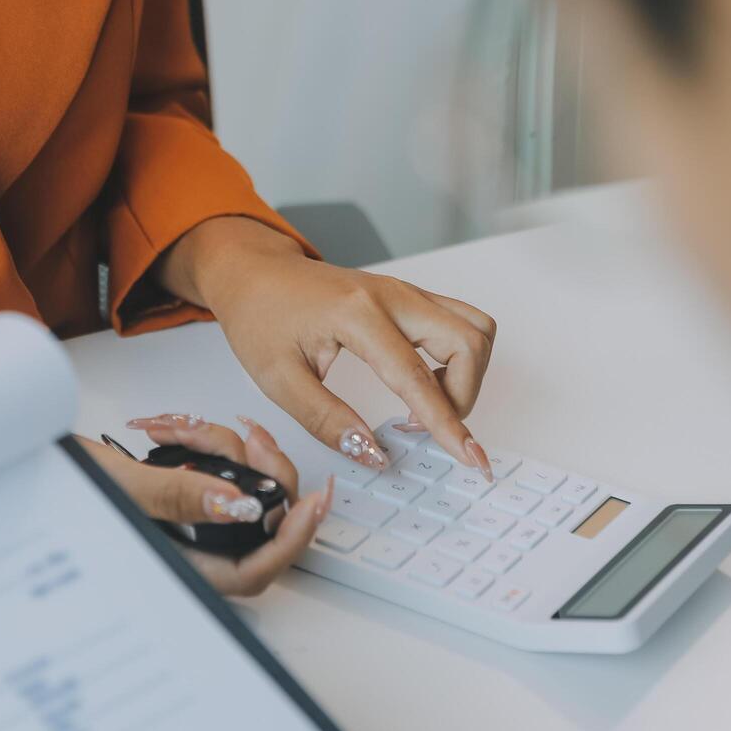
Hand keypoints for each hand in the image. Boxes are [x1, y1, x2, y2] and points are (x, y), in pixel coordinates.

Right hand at [80, 413, 330, 596]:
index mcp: (179, 568)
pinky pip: (216, 474)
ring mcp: (187, 525)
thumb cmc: (57, 489)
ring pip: (240, 492)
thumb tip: (237, 506)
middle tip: (256, 438)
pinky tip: (183, 430)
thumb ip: (179, 500)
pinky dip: (210, 447)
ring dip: (230, 451)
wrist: (23, 459)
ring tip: (191, 427)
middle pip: (259, 527)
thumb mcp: (121, 489)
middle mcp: (189, 552)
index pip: (255, 570)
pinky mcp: (180, 498)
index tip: (315, 501)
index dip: (291, 540)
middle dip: (265, 476)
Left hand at [156, 216, 497, 477]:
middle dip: (462, 396)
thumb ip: (327, 420)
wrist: (254, 272)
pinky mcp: (411, 295)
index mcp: (357, 314)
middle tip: (421, 427)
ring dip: (467, 374)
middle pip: (468, 343)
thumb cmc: (260, 318)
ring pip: (476, 328)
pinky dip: (461, 356)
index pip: (416, 377)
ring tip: (425, 403)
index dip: (447, 424)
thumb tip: (373, 454)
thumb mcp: (278, 379)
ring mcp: (407, 291)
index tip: (471, 458)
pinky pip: (462, 321)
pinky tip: (424, 380)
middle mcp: (393, 295)